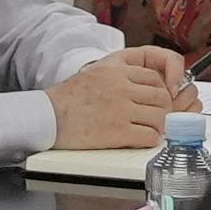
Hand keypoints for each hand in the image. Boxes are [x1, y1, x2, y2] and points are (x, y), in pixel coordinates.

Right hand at [43, 47, 183, 152]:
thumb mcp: (95, 72)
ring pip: (160, 117)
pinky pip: (149, 136)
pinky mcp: (118, 131)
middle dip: (163, 110)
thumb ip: (120, 74)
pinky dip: (150, 140)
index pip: (154, 78)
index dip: (159, 91)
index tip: (156, 101)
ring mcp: (121, 109)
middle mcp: (121, 86)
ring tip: (149, 130)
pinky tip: (143, 139)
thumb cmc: (68, 99)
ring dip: (158, 126)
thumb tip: (144, 87)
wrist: (48, 116)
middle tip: (156, 118)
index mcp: (116, 69)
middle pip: (161, 97)